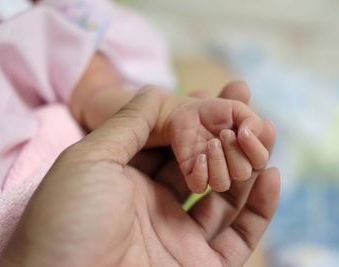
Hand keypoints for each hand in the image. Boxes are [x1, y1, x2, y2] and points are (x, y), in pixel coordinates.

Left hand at [0, 88, 279, 266]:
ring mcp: (180, 238)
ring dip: (247, 167)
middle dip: (226, 137)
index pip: (170, 144)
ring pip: (225, 198)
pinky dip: (259, 209)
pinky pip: (239, 236)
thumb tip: (154, 89)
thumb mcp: (89, 161)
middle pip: (201, 167)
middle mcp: (156, 208)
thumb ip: (126, 125)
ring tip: (265, 135)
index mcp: (128, 181)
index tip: (218, 93)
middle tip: (251, 109)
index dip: (194, 119)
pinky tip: (271, 176)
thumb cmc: (68, 222)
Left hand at [164, 83, 268, 192]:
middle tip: (224, 133)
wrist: (184, 111)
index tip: (243, 131)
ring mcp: (210, 173)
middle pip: (243, 173)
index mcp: (246, 153)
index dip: (254, 148)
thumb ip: (251, 120)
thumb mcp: (235, 109)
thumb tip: (251, 134)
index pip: (259, 160)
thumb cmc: (212, 111)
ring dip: (219, 162)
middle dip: (235, 151)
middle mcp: (231, 166)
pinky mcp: (191, 175)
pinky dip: (201, 172)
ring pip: (222, 183)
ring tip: (211, 143)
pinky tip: (199, 156)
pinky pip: (198, 186)